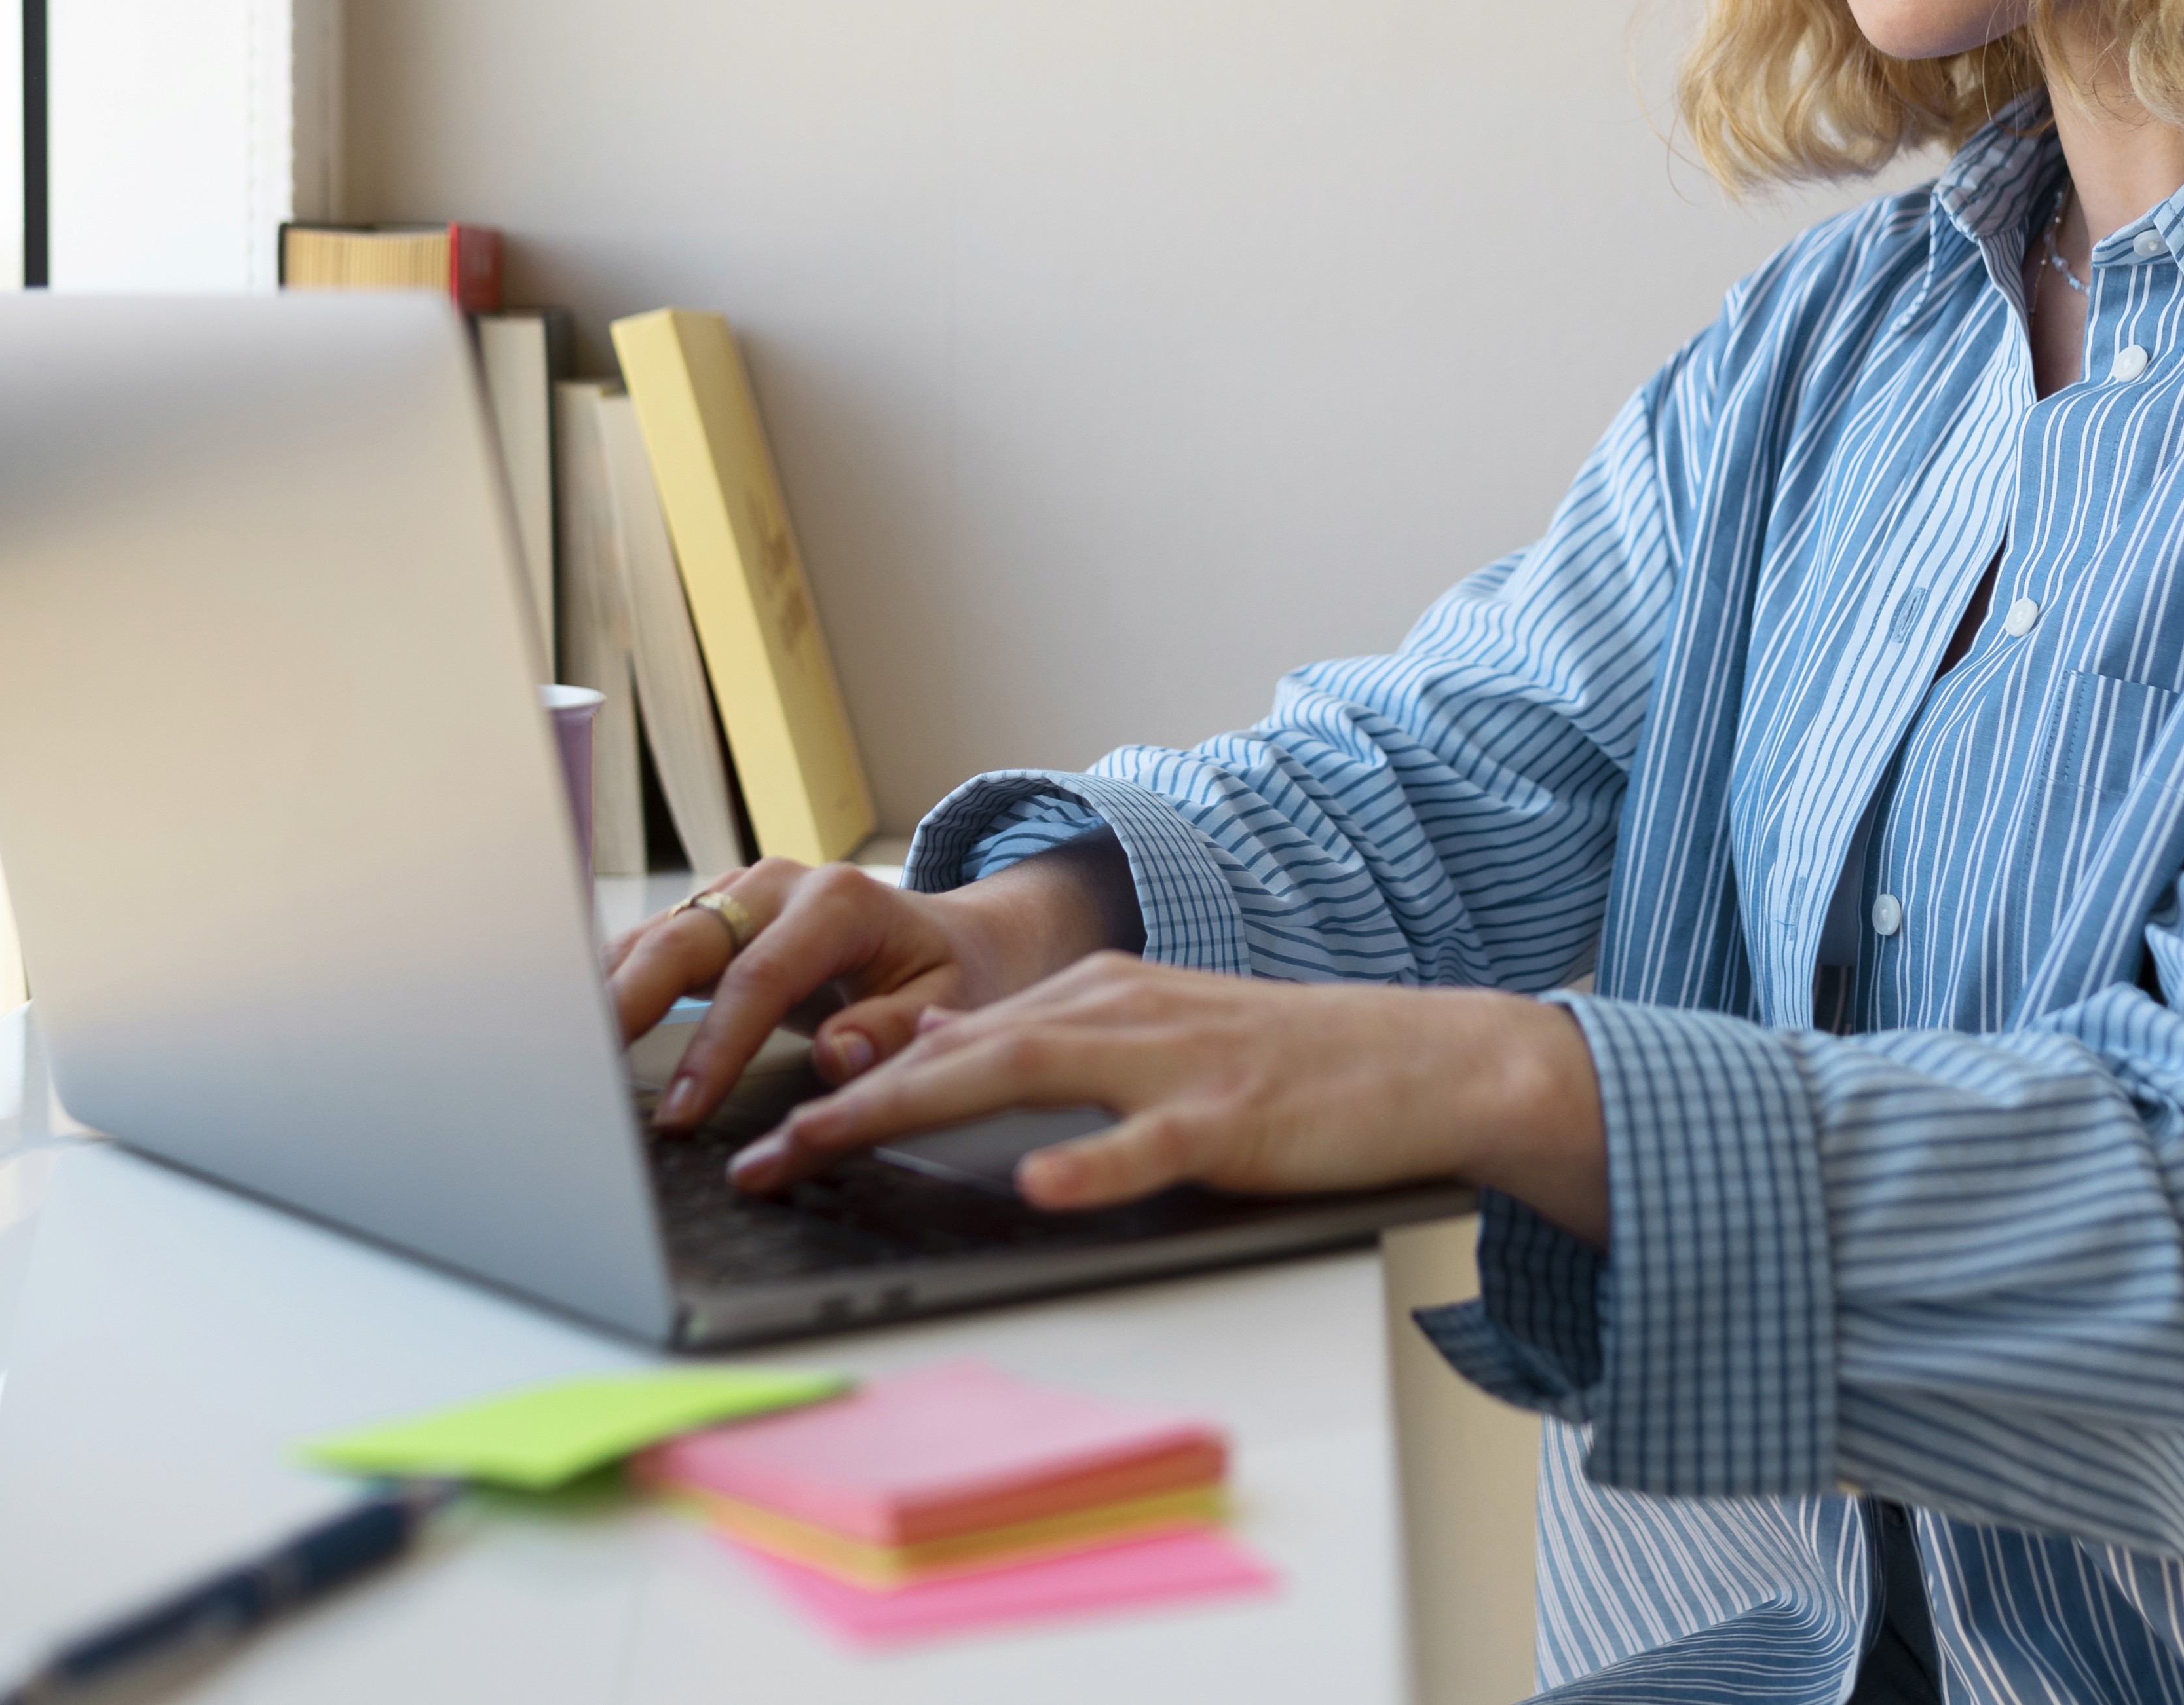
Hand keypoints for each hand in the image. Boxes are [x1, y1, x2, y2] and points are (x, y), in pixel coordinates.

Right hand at [605, 855, 1117, 1131]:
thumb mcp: (953, 1003)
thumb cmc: (951, 973)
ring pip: (653, 938)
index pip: (758, 978)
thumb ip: (898, 1031)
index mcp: (839, 901)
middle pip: (683, 941)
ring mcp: (738, 892)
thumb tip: (836, 1057)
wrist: (952, 932)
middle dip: (627, 1006)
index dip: (714, 1048)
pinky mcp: (714, 915)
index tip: (682, 1112)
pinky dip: (611, 986)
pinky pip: (651, 947)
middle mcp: (777, 884)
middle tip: (582, 1075)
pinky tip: (575, 1031)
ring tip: (556, 1054)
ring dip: (603, 993)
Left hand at [726, 954, 1611, 1243]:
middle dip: (846, 1103)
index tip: (764, 1135)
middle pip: (957, 1052)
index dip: (845, 1084)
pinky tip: (1040, 1185)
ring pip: (1027, 1076)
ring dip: (920, 1112)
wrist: (1425, 1057)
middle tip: (759, 1156)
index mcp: (1094, 998)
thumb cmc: (1285, 1068)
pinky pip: (1150, 1141)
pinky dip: (1092, 1162)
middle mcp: (1119, 1012)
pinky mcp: (1235, 1112)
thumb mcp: (1151, 1044)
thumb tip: (943, 1057)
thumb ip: (1051, 1054)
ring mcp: (1175, 1059)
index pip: (943, 1040)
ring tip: (836, 1145)